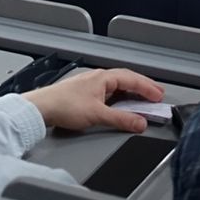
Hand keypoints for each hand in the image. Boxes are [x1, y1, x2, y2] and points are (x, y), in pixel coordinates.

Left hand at [22, 67, 164, 133]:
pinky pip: (109, 92)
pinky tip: (120, 104)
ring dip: (131, 92)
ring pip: (117, 85)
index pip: (132, 79)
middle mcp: (99, 77)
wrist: (41, 108)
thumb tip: (140, 122)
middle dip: (142, 87)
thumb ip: (121, 119)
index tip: (159, 96)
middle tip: (156, 95)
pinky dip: (120, 97)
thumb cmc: (64, 106)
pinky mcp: (84, 93)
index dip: (148, 87)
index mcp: (104, 77)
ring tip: (142, 100)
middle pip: (127, 79)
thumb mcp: (98, 115)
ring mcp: (91, 84)